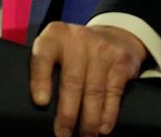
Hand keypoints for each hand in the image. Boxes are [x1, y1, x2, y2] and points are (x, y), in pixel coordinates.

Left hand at [30, 22, 147, 135]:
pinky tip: (102, 128)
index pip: (43, 56)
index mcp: (55, 35)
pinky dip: (108, 115)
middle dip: (67, 114)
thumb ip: (46, 70)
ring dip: (88, 121)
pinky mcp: (120, 60)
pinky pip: (113, 92)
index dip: (40, 79)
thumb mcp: (57, 50)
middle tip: (62, 135)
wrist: (111, 36)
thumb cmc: (75, 52)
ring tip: (85, 136)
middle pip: (72, 80)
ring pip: (94, 91)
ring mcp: (101, 48)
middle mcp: (78, 38)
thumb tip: (40, 107)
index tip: (40, 102)